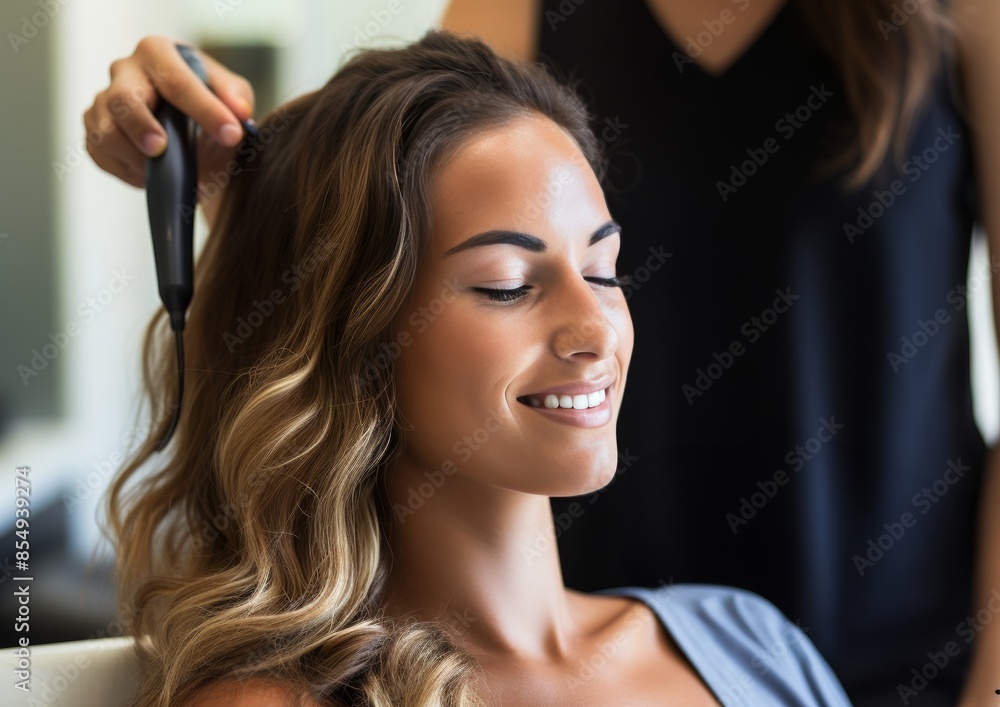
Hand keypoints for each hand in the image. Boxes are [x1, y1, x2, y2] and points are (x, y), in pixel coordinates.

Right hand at [83, 35, 254, 225]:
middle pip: (123, 100)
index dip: (207, 111)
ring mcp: (103, 101)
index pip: (178, 82)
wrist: (184, 123)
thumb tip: (239, 111)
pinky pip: (100, 155)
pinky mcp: (93, 130)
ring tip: (166, 174)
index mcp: (157, 53)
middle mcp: (124, 71)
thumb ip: (236, 97)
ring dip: (135, 159)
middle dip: (142, 128)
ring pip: (105, 132)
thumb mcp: (229, 93)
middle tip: (162, 149)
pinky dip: (127, 171)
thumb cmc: (206, 101)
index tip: (232, 134)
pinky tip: (150, 176)